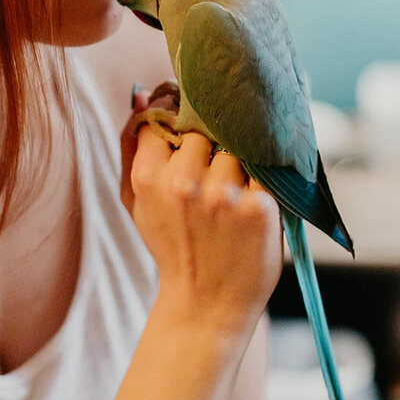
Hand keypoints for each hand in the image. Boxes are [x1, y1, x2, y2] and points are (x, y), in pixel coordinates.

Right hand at [120, 87, 281, 344]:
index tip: (185, 127)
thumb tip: (141, 93)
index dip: (176, 119)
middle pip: (203, 129)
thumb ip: (133, 147)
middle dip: (209, 143)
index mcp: (148, 178)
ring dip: (238, 161)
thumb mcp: (137, 202)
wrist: (206, 305)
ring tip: (233, 189)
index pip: (164, 120)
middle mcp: (185, 183)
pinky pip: (265, 169)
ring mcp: (224, 195)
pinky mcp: (259, 208)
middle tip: (213, 165)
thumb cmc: (172, 247)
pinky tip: (254, 198)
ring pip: (237, 145)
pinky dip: (262, 179)